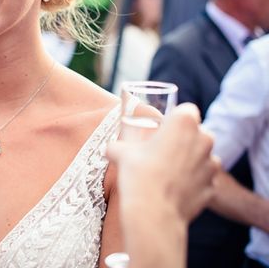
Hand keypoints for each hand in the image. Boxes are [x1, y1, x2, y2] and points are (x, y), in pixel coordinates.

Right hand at [107, 103, 218, 222]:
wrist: (153, 212)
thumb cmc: (138, 174)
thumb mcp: (120, 151)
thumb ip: (118, 145)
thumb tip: (110, 148)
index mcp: (184, 123)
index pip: (186, 110)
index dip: (175, 118)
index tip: (163, 129)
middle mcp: (204, 139)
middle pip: (197, 132)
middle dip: (184, 139)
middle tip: (163, 150)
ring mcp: (212, 164)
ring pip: (202, 156)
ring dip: (190, 160)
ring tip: (168, 171)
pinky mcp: (213, 186)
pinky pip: (204, 178)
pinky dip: (194, 181)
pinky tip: (175, 188)